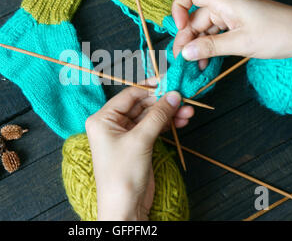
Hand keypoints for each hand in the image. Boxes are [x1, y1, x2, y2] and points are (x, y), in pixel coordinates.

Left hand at [85, 84, 193, 220]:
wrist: (124, 207)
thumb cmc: (122, 174)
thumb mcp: (139, 140)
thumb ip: (157, 115)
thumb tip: (173, 95)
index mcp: (102, 119)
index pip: (129, 95)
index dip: (151, 89)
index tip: (170, 85)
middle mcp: (112, 124)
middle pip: (141, 105)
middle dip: (163, 103)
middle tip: (184, 99)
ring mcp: (125, 134)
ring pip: (150, 117)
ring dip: (169, 114)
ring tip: (189, 112)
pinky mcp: (138, 144)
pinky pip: (153, 128)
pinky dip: (167, 125)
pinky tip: (182, 121)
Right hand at [171, 0, 291, 70]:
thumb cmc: (279, 33)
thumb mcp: (242, 43)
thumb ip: (210, 47)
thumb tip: (185, 53)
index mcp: (225, 0)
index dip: (179, 8)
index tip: (179, 29)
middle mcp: (225, 5)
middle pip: (194, 17)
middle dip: (186, 38)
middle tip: (180, 61)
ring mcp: (232, 16)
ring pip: (205, 29)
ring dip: (197, 46)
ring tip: (193, 66)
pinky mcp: (238, 25)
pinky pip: (216, 35)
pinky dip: (209, 48)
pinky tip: (206, 63)